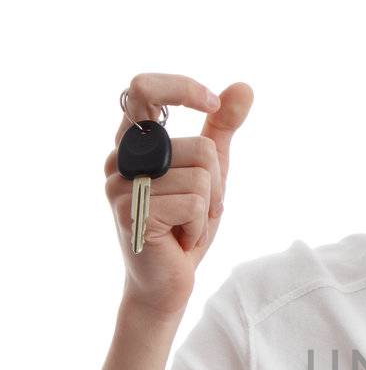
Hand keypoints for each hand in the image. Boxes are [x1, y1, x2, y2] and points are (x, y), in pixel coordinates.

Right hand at [104, 72, 253, 318]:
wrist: (167, 282)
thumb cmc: (182, 224)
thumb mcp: (209, 171)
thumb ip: (221, 128)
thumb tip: (244, 87)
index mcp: (132, 142)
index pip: (143, 90)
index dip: (182, 88)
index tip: (212, 102)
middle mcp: (119, 159)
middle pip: (199, 147)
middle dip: (216, 183)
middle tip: (198, 207)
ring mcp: (120, 186)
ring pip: (200, 177)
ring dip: (208, 208)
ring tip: (184, 225)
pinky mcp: (132, 213)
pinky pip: (193, 204)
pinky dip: (198, 226)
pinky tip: (179, 239)